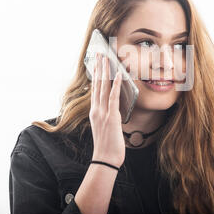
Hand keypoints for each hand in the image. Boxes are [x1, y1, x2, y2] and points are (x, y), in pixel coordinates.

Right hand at [89, 53, 124, 167]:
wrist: (106, 159)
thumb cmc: (107, 145)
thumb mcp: (104, 127)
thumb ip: (107, 116)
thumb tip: (112, 108)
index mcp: (95, 112)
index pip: (95, 89)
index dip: (96, 75)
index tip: (97, 64)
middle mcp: (96, 110)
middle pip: (97, 85)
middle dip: (99, 68)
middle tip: (99, 54)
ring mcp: (102, 113)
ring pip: (103, 88)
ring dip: (105, 71)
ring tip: (106, 58)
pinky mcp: (111, 117)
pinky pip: (113, 97)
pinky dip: (115, 85)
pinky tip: (118, 74)